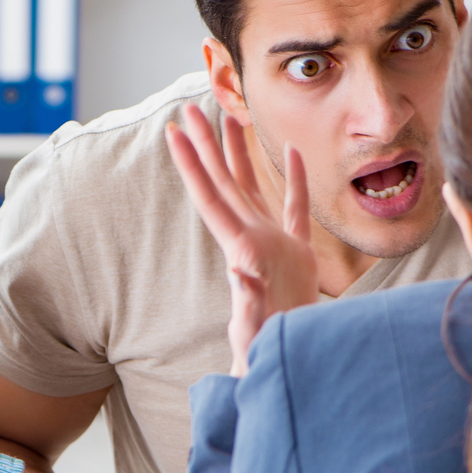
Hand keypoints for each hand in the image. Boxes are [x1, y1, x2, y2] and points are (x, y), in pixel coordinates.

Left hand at [164, 104, 319, 375]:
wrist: (286, 364)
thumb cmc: (266, 351)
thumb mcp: (256, 326)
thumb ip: (250, 300)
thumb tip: (242, 274)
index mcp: (241, 249)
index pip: (211, 197)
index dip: (193, 164)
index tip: (175, 133)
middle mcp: (250, 240)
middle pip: (224, 182)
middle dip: (206, 145)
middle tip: (191, 108)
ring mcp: (272, 245)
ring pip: (253, 187)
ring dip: (241, 154)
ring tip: (233, 116)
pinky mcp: (297, 255)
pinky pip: (295, 208)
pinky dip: (294, 180)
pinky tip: (290, 152)